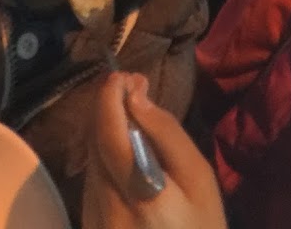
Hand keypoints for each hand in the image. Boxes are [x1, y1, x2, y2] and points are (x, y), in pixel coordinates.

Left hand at [82, 73, 227, 228]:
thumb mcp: (200, 180)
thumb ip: (167, 136)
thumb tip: (136, 98)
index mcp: (138, 192)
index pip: (108, 131)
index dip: (110, 96)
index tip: (125, 76)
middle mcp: (105, 206)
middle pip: (94, 142)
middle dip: (109, 109)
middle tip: (134, 89)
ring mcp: (93, 220)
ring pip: (90, 160)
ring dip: (106, 133)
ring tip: (134, 118)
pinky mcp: (90, 227)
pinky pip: (92, 182)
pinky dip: (105, 160)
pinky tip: (127, 156)